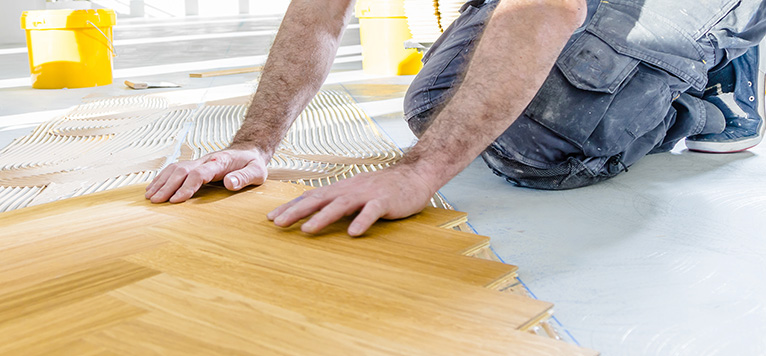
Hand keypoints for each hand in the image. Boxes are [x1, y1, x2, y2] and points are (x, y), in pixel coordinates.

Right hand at [145, 148, 269, 202]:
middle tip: (156, 201)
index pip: (199, 173)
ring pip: (175, 169)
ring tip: (150, 197)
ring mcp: (199, 161)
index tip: (176, 200)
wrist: (249, 150)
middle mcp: (206, 160)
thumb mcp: (257, 172)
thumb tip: (229, 183)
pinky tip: (154, 188)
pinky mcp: (195, 165)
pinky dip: (163, 178)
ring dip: (161, 182)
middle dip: (167, 186)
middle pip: (181, 171)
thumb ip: (244, 177)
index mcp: (220, 162)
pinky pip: (175, 169)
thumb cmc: (253, 164)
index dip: (187, 187)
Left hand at [267, 165, 436, 235]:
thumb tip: (313, 209)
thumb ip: (337, 201)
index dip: (290, 207)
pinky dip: (362, 221)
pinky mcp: (385, 201)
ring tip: (306, 230)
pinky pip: (372, 211)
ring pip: (341, 204)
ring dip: (322, 217)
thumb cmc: (383, 188)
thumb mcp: (356, 192)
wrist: (414, 176)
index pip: (311, 197)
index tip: (271, 218)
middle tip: (277, 223)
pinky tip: (353, 233)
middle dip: (296, 211)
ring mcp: (367, 194)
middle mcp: (350, 189)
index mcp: (341, 189)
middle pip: (318, 199)